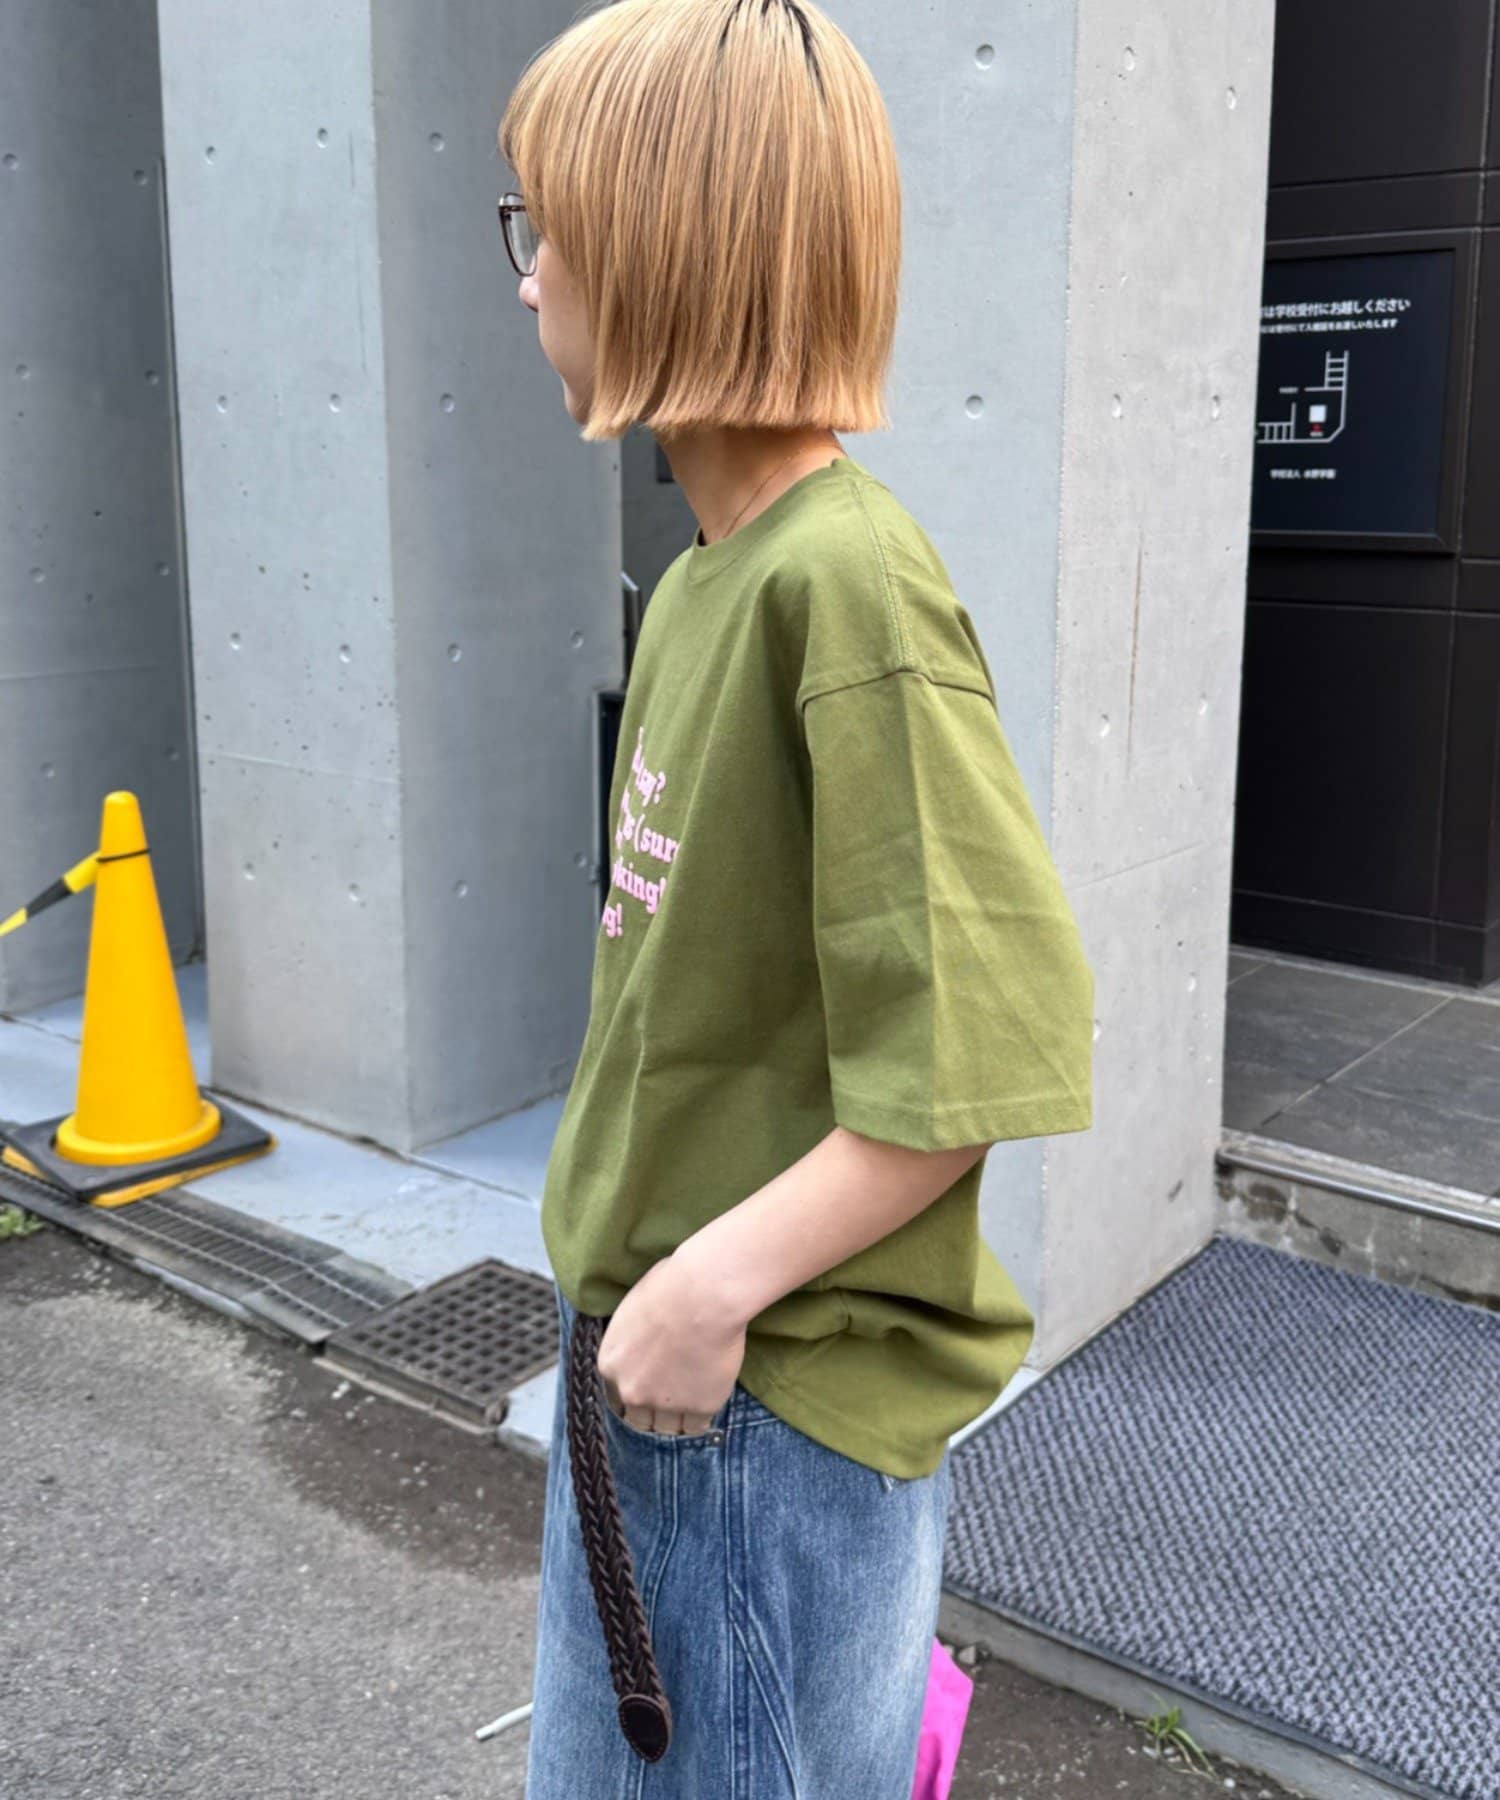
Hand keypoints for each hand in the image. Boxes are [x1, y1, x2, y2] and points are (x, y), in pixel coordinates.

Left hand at [596, 1251, 747, 1435]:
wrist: (704, 1295)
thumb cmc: (669, 1286)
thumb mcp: (631, 1310)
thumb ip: (629, 1341)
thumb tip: (639, 1344)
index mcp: (610, 1365)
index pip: (615, 1396)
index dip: (633, 1391)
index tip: (647, 1387)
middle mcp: (632, 1391)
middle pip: (638, 1419)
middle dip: (652, 1410)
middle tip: (668, 1398)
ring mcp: (666, 1403)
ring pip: (667, 1428)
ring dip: (676, 1418)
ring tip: (689, 1403)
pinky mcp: (700, 1406)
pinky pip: (697, 1426)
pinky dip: (701, 1418)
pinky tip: (706, 1402)